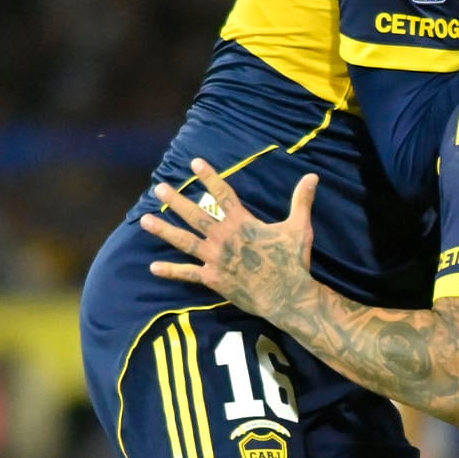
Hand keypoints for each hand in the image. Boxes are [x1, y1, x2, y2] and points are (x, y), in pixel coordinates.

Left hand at [138, 159, 319, 317]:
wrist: (286, 294)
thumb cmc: (293, 260)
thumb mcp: (300, 227)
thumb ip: (302, 201)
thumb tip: (313, 177)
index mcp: (242, 223)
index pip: (223, 194)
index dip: (209, 177)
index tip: (195, 163)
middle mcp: (223, 237)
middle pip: (195, 215)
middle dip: (176, 200)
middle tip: (160, 188)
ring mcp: (215, 258)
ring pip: (184, 241)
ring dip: (164, 230)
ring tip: (145, 220)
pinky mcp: (212, 278)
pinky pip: (187, 273)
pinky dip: (171, 271)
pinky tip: (153, 267)